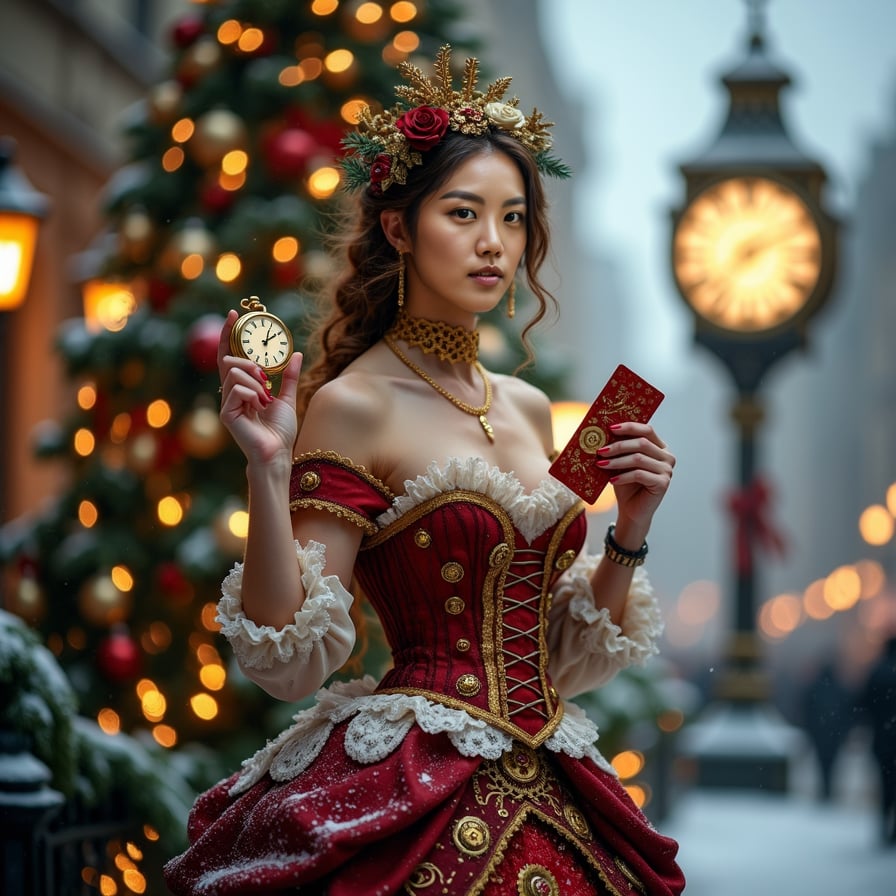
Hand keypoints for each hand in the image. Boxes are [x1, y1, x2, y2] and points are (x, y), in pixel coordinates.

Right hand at [217, 310, 302, 465]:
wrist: (278, 452)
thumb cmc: (280, 431)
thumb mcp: (288, 397)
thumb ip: (290, 377)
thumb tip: (296, 354)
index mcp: (242, 388)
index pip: (230, 357)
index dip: (230, 335)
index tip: (234, 314)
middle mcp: (231, 394)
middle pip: (230, 362)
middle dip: (249, 364)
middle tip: (265, 378)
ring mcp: (227, 404)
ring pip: (235, 373)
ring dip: (255, 382)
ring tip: (264, 398)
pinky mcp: (227, 414)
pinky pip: (238, 390)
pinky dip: (253, 395)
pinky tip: (259, 408)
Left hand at [596, 421, 674, 542]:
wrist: (631, 509)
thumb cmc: (626, 484)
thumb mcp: (621, 462)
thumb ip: (619, 448)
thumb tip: (602, 432)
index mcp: (659, 447)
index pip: (647, 430)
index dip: (629, 427)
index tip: (610, 428)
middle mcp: (667, 456)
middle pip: (642, 443)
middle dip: (618, 445)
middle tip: (600, 450)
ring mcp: (667, 470)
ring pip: (638, 459)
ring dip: (616, 461)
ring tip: (600, 464)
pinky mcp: (663, 483)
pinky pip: (639, 474)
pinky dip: (623, 476)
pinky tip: (611, 480)